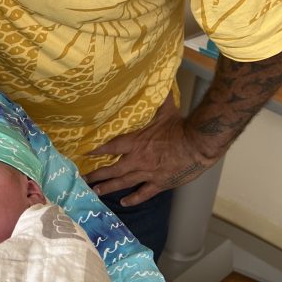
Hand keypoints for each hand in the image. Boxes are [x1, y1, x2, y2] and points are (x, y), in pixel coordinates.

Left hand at [86, 95, 215, 205]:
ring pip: (123, 182)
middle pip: (112, 169)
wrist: (198, 145)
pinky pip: (143, 193)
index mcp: (136, 142)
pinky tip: (125, 203)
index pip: (110, 147)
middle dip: (97, 174)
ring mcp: (148, 173)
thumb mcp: (165, 109)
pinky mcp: (160, 183)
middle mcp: (138, 159)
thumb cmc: (181, 126)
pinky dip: (133, 199)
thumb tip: (155, 79)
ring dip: (109, 188)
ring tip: (96, 192)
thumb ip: (157, 96)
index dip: (96, 150)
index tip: (84, 153)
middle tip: (84, 179)